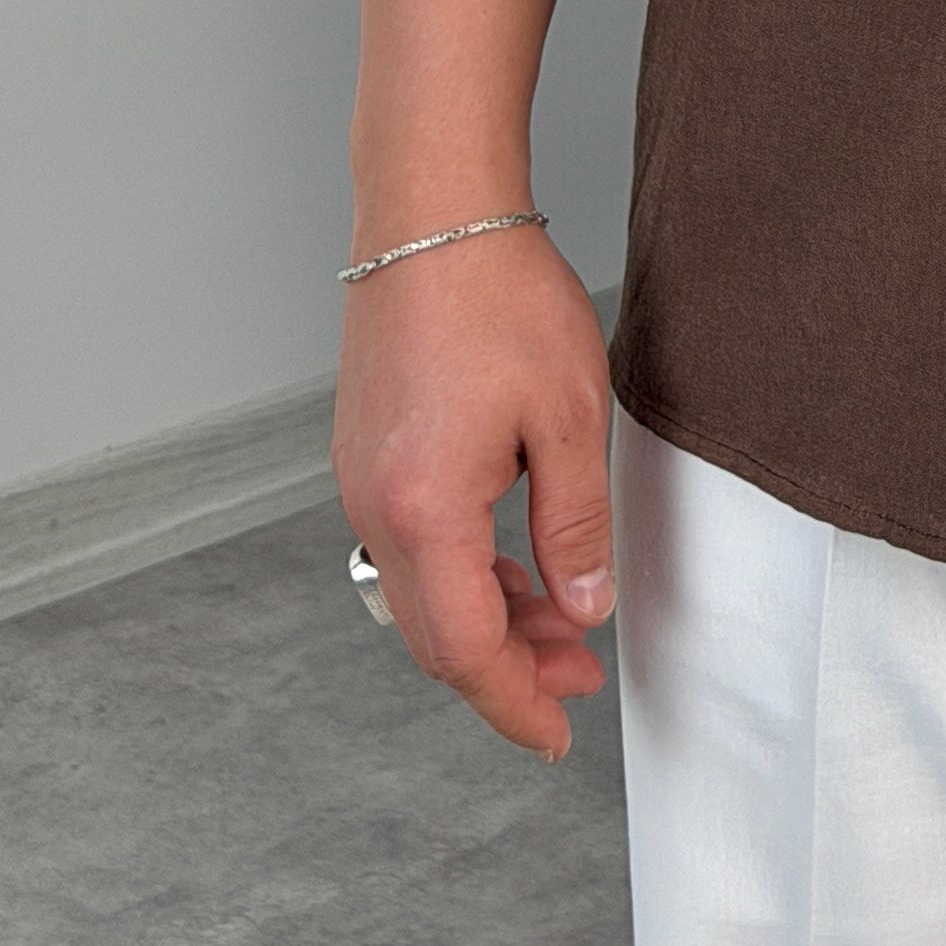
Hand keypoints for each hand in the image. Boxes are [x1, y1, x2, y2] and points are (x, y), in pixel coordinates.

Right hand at [331, 225, 619, 757]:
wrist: (432, 211)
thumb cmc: (499, 296)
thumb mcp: (567, 417)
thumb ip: (576, 527)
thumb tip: (584, 611)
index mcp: (425, 510)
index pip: (465, 649)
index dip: (513, 702)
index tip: (555, 734)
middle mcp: (375, 506)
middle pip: (434, 633)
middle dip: (507, 668)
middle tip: (578, 677)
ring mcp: (361, 479)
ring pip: (420, 590)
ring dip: (487, 617)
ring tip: (561, 617)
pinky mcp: (365, 451)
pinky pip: (410, 543)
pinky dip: (462, 570)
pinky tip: (513, 557)